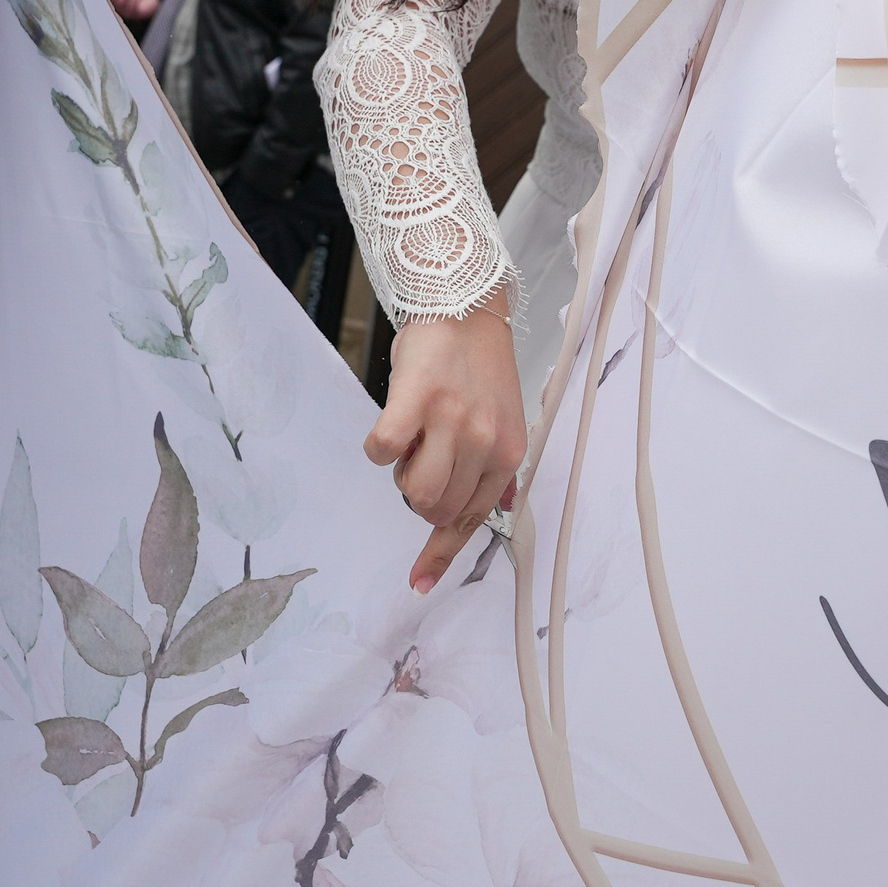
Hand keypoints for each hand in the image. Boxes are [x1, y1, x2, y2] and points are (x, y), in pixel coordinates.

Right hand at [364, 304, 525, 592]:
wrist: (464, 303)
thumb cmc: (477, 364)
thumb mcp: (503, 418)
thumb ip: (496, 466)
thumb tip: (499, 508)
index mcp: (508, 451)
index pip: (473, 518)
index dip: (441, 552)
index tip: (419, 583)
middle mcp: (485, 441)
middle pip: (437, 509)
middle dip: (420, 493)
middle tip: (422, 455)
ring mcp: (452, 421)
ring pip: (413, 489)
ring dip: (402, 473)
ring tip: (411, 440)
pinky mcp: (416, 400)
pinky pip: (383, 451)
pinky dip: (379, 446)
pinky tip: (392, 424)